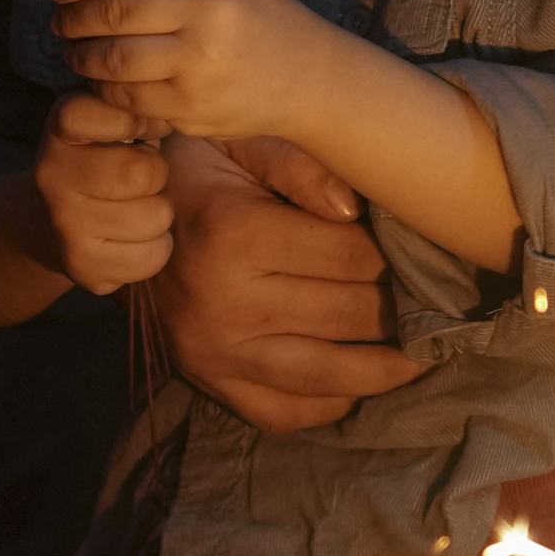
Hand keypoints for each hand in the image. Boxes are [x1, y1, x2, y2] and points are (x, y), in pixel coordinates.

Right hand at [33, 93, 171, 293]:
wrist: (49, 225)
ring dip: (159, 213)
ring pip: (155, 216)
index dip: (136, 121)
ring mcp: (65, 223)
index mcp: (62, 130)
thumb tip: (178, 116)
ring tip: (138, 207)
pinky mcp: (83, 266)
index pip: (102, 114)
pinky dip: (156, 248)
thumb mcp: (113, 124)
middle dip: (157, 174)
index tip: (144, 130)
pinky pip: (153, 255)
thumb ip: (140, 110)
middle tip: (144, 178)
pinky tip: (134, 239)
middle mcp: (53, 175)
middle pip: (143, 172)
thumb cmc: (105, 162)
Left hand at [51, 0, 334, 140]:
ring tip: (77, 55)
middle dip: (74, 20)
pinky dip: (106, 90)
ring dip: (82, 57)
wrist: (310, 76)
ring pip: (112, 58)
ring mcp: (198, 60)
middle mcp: (205, 9)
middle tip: (62, 25)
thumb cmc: (257, 22)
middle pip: (112, 12)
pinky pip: (128, 96)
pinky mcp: (192, 103)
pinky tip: (105, 83)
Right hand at [154, 133, 420, 433]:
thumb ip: (302, 165)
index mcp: (234, 235)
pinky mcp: (207, 382)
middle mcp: (221, 304)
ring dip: (387, 368)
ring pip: (326, 375)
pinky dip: (331, 404)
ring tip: (427, 352)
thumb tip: (356, 211)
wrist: (115, 216)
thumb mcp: (243, 141)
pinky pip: (283, 413)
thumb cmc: (196, 168)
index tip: (424, 249)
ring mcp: (212, 353)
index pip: (352, 257)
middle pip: (349, 315)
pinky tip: (364, 382)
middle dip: (402, 306)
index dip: (398, 253)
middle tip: (439, 297)